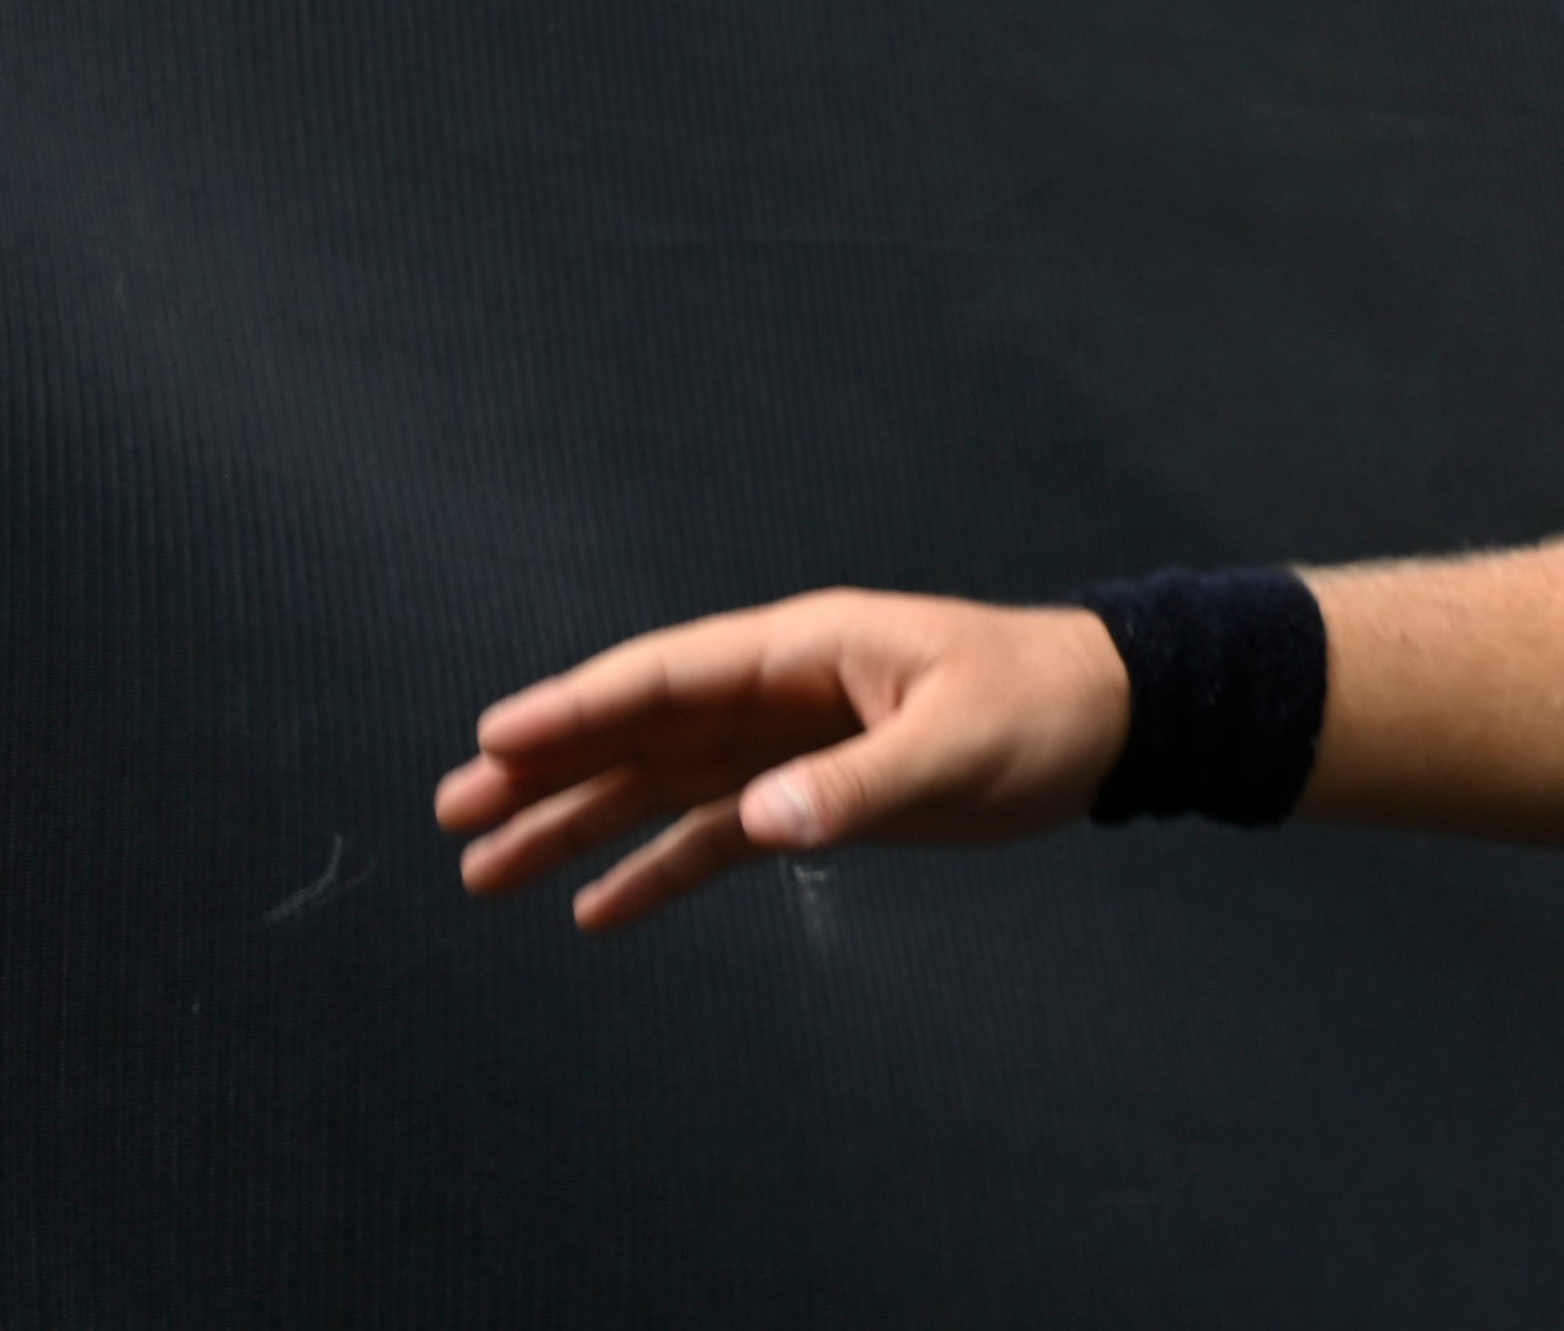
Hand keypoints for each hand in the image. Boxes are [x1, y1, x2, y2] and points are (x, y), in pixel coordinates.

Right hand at [439, 586, 1135, 935]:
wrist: (1110, 719)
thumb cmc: (1042, 707)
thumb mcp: (956, 745)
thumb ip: (857, 786)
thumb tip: (760, 821)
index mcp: (805, 651)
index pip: (667, 677)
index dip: (577, 707)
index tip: (493, 741)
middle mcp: (781, 690)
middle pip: (640, 729)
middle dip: (546, 770)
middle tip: (453, 815)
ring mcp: (792, 741)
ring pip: (661, 782)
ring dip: (580, 823)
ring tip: (486, 871)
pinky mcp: (817, 790)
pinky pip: (716, 831)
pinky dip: (658, 868)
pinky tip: (597, 912)